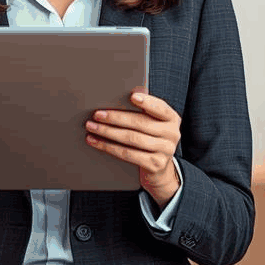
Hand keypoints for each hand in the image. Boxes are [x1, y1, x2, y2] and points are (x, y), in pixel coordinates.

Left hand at [85, 92, 181, 207]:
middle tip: (97, 114)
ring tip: (92, 127)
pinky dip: (109, 147)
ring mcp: (165, 150)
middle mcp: (172, 134)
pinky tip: (96, 142)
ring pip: (131, 138)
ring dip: (108, 132)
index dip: (147, 102)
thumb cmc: (150, 138)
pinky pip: (128, 154)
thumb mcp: (152, 124)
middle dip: (115, 118)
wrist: (158, 169)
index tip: (131, 96)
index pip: (160, 108)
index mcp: (171, 119)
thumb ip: (143, 111)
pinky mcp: (155, 164)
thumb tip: (123, 96)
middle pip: (140, 123)